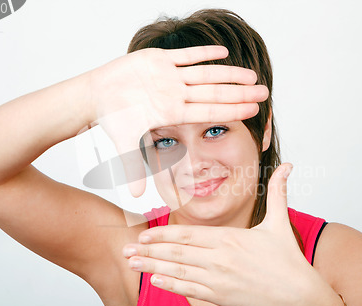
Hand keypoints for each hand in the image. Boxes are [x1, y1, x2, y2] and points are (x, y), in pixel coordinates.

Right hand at [87, 46, 268, 196]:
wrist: (96, 95)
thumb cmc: (111, 118)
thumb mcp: (125, 142)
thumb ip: (133, 166)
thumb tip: (135, 197)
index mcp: (172, 112)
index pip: (209, 112)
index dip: (232, 110)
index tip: (254, 111)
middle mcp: (175, 95)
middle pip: (214, 93)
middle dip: (239, 92)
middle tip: (265, 92)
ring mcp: (168, 77)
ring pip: (205, 74)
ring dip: (228, 73)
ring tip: (251, 73)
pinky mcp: (158, 59)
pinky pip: (185, 56)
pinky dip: (202, 53)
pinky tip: (222, 51)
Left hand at [122, 164, 320, 305]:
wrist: (298, 293)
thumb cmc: (287, 259)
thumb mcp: (279, 221)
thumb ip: (278, 192)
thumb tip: (289, 166)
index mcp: (229, 239)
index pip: (187, 236)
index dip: (162, 235)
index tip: (143, 233)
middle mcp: (220, 259)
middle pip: (176, 253)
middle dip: (148, 250)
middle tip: (125, 248)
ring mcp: (218, 279)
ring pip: (178, 271)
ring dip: (152, 267)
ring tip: (131, 263)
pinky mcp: (221, 296)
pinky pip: (190, 290)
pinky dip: (171, 285)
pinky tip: (155, 282)